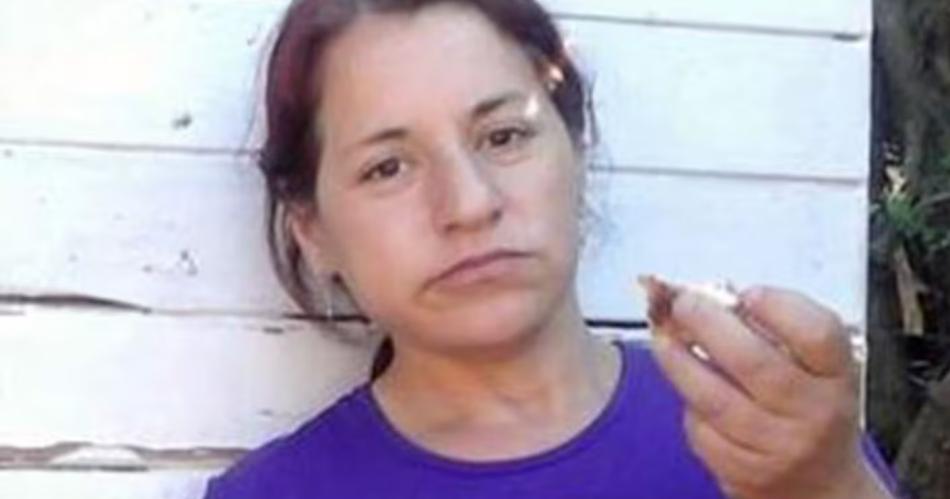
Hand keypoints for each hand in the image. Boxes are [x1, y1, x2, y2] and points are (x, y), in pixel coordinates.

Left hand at [650, 285, 891, 498]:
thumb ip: (780, 328)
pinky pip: (702, 431)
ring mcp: (776, 447)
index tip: (747, 294)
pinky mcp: (743, 473)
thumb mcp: (818, 367)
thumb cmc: (812, 411)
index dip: (778, 307)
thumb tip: (717, 298)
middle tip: (684, 304)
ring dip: (679, 361)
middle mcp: (812, 413)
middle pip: (754, 362)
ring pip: (715, 398)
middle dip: (708, 324)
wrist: (821, 487)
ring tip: (664, 338)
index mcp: (835, 376)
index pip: (817, 335)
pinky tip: (688, 389)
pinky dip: (688, 405)